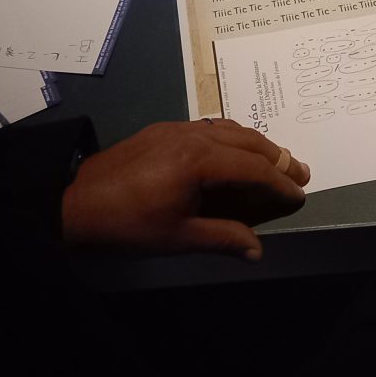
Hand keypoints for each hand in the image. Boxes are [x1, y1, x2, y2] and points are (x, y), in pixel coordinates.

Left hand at [61, 119, 309, 258]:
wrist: (74, 203)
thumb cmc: (128, 225)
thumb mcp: (178, 238)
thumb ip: (223, 238)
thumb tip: (257, 250)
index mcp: (200, 160)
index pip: (253, 169)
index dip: (280, 182)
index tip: (300, 194)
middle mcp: (193, 135)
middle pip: (247, 140)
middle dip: (276, 157)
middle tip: (301, 171)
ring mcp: (176, 128)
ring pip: (229, 128)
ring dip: (256, 144)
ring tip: (275, 160)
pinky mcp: (162, 130)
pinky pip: (209, 126)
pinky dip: (233, 137)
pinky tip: (235, 151)